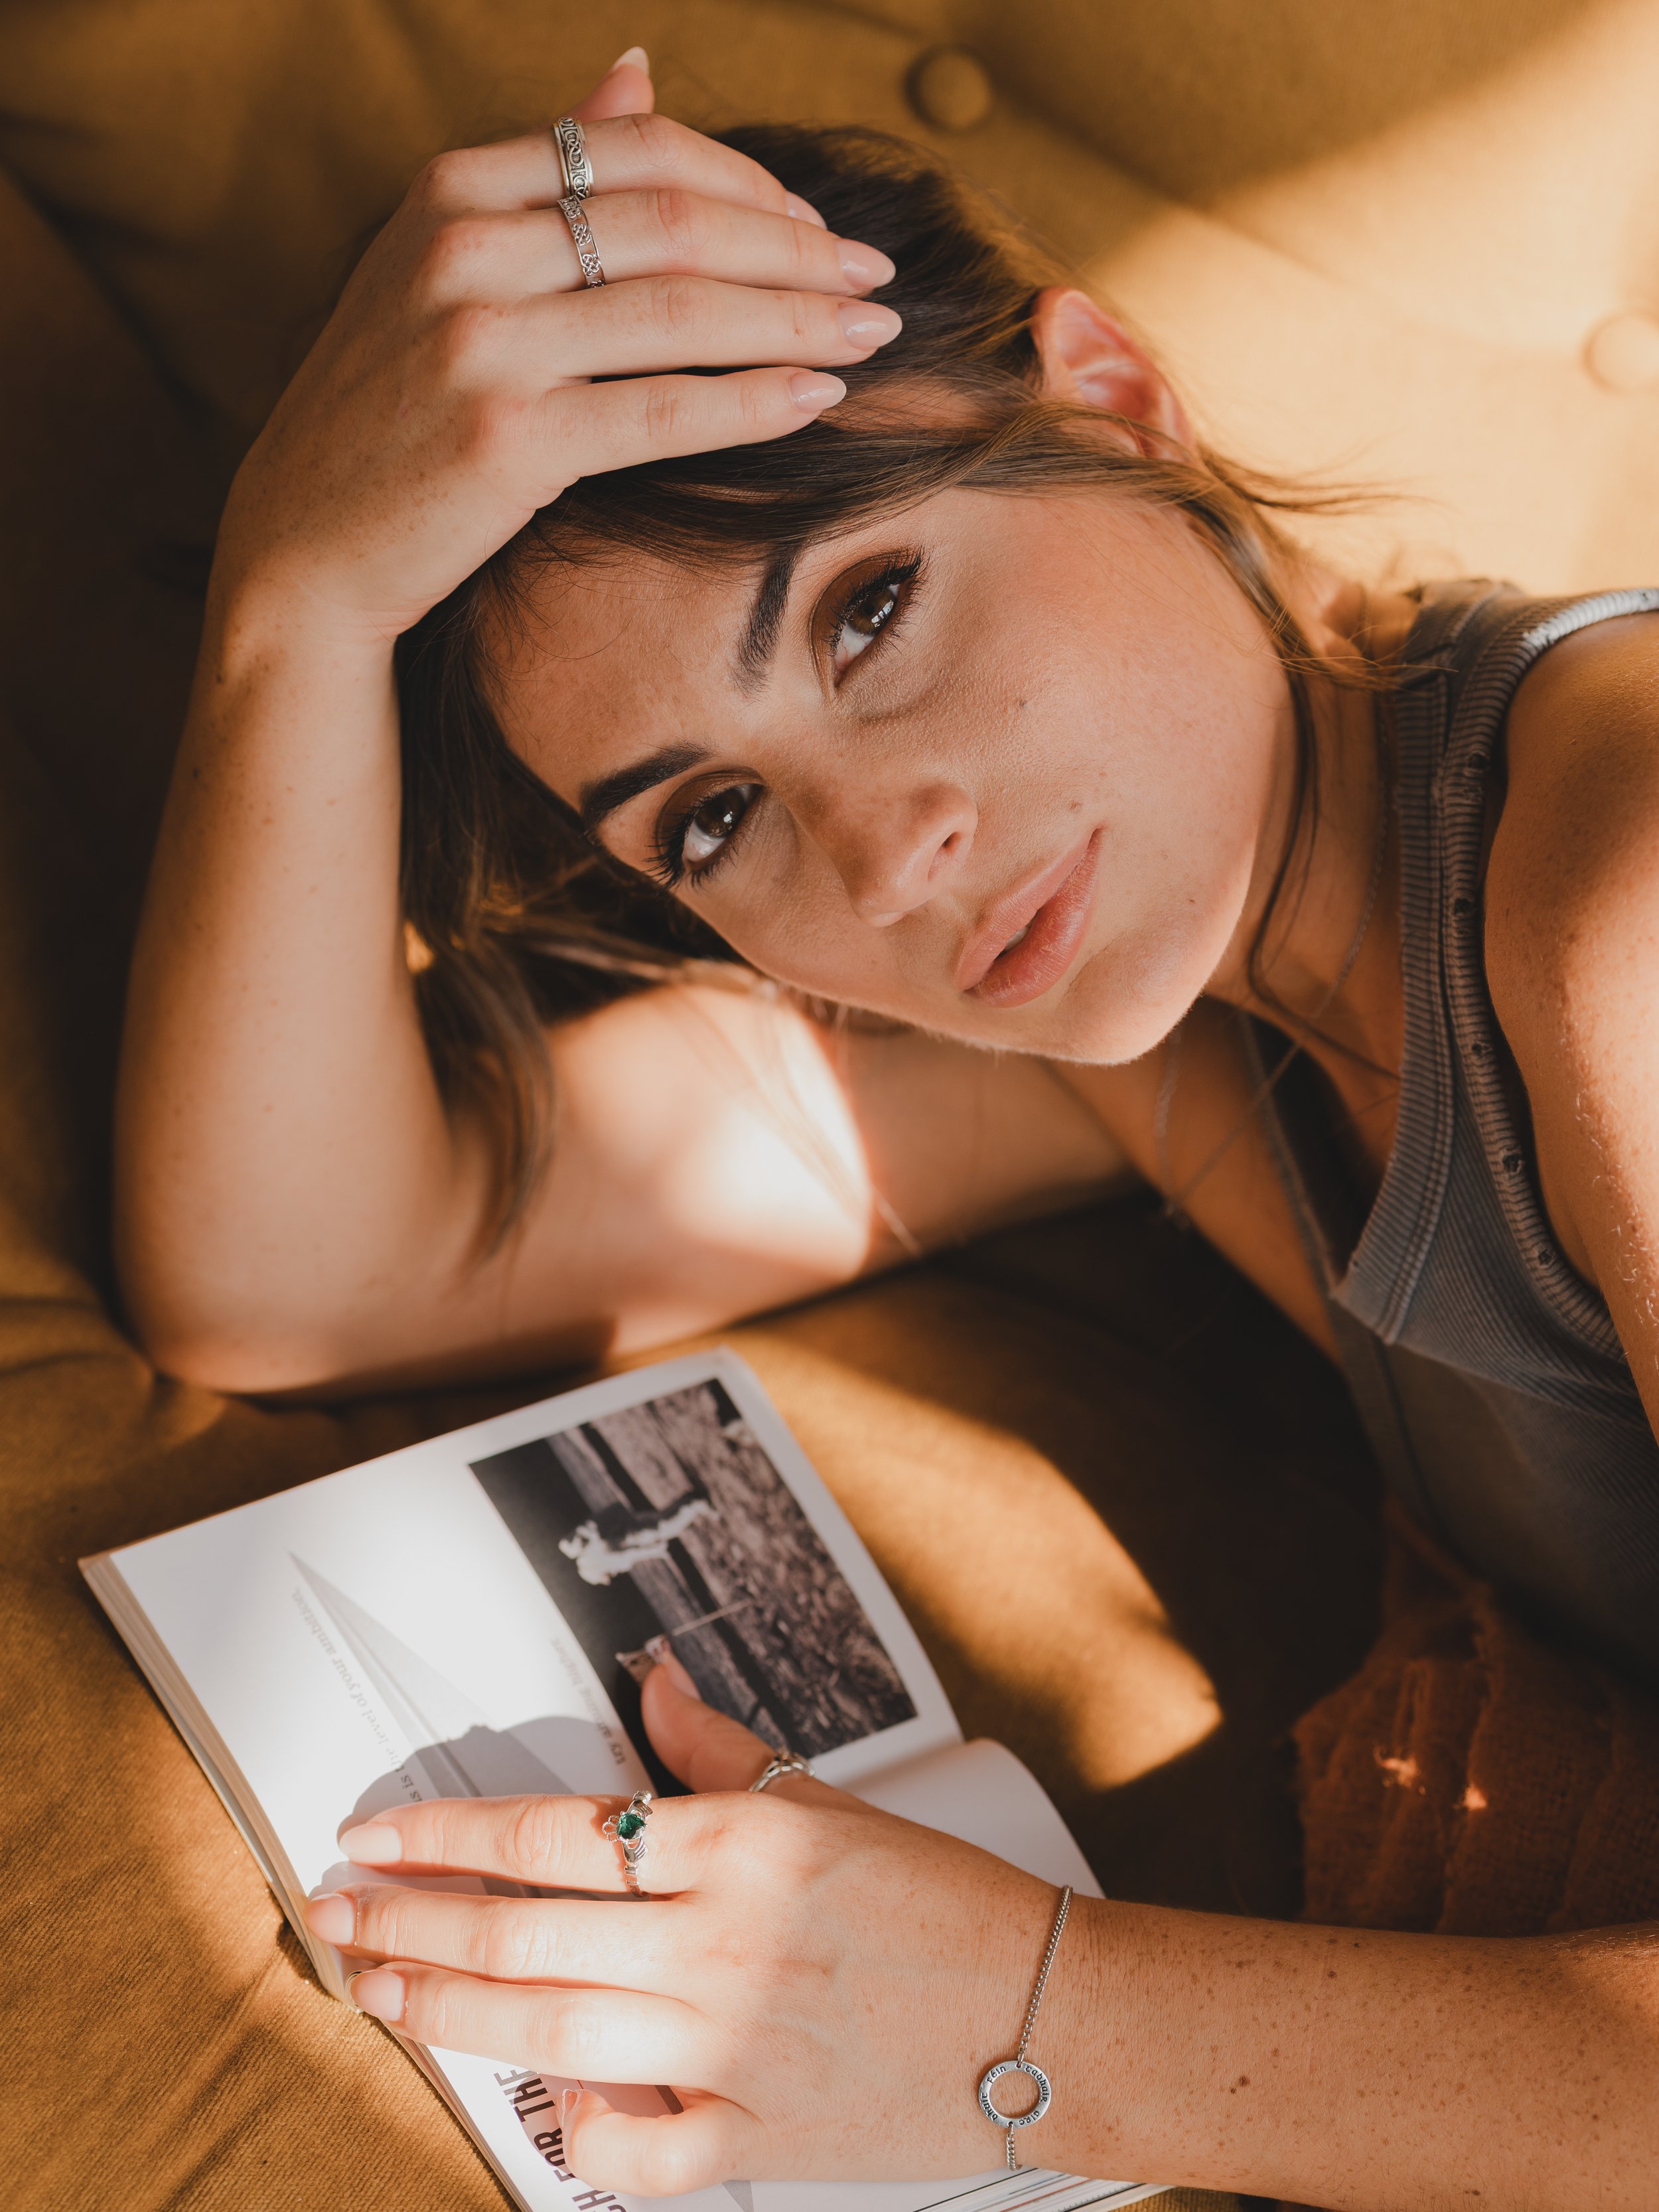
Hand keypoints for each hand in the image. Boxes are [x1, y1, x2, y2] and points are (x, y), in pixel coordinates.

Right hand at [217, 49, 899, 639]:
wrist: (305, 543)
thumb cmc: (391, 409)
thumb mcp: (444, 263)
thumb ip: (544, 173)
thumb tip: (638, 69)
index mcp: (451, 188)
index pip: (637, 149)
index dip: (747, 180)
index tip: (816, 223)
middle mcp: (461, 247)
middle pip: (674, 220)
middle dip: (796, 246)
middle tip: (874, 275)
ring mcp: (481, 341)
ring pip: (682, 308)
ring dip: (798, 318)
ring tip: (871, 333)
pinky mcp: (508, 440)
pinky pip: (664, 408)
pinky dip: (753, 399)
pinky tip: (816, 398)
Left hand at [306, 1657, 1062, 2194]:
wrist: (1049, 2015)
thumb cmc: (944, 1901)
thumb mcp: (834, 1801)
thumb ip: (724, 1749)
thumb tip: (650, 1683)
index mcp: (742, 1846)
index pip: (556, 1831)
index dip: (448, 1832)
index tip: (378, 1833)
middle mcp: (724, 1942)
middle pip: (525, 1933)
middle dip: (411, 1923)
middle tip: (338, 1914)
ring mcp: (735, 2046)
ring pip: (548, 2033)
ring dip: (444, 2011)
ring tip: (378, 1992)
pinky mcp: (758, 2135)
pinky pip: (636, 2153)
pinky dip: (578, 2135)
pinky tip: (537, 2105)